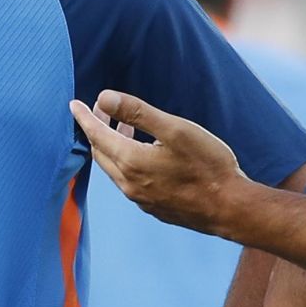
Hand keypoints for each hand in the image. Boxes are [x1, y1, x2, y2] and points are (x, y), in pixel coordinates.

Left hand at [69, 91, 243, 233]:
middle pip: (101, 153)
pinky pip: (129, 182)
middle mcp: (130, 184)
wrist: (231, 208)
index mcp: (131, 162)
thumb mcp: (175, 129)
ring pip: (115, 169)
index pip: (97, 135)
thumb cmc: (208, 166)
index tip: (74, 105)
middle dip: (98, 130)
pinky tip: (144, 156)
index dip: (85, 117)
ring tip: (125, 129)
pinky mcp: (154, 208)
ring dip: (113, 147)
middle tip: (104, 111)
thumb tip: (103, 97)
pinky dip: (126, 163)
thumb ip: (137, 112)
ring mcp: (141, 199)